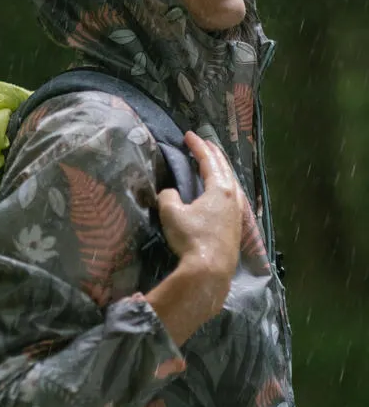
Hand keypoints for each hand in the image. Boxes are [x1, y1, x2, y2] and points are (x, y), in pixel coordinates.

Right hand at [156, 132, 242, 309]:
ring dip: (222, 170)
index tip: (188, 135)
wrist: (210, 271)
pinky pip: (233, 198)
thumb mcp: (171, 213)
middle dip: (213, 154)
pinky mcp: (236, 228)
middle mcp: (233, 197)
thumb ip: (169, 197)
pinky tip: (224, 194)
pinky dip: (226, 187)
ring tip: (215, 165)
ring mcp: (238, 213)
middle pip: (224, 169)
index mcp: (220, 189)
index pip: (208, 161)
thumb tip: (170, 193)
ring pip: (232, 183)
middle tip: (204, 143)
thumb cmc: (191, 238)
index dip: (197, 146)